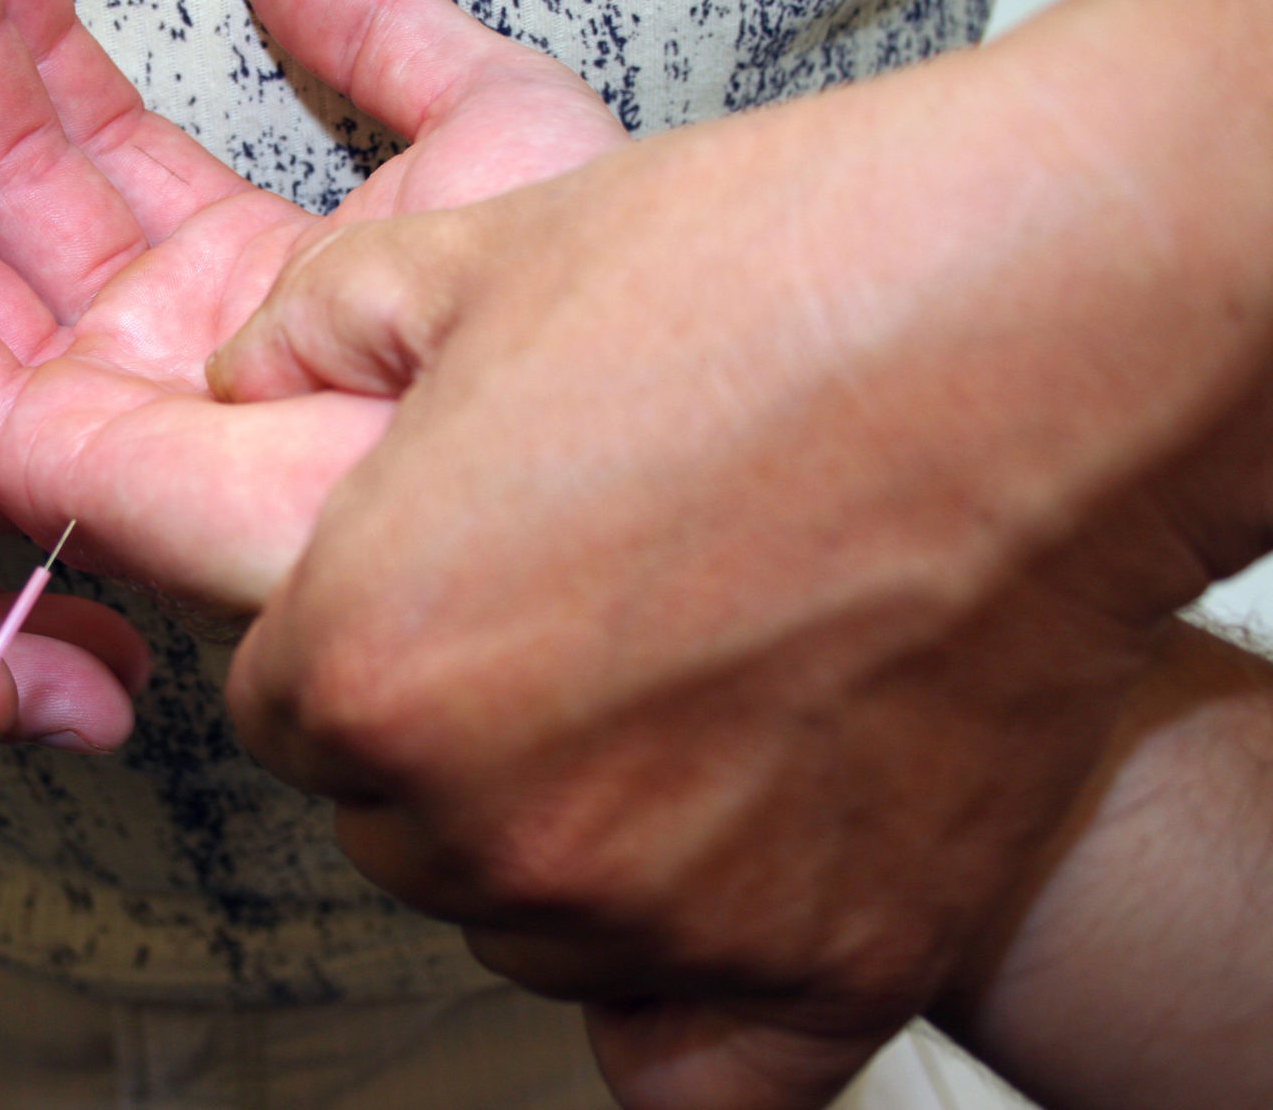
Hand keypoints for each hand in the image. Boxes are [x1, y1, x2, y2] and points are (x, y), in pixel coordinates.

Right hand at [0, 0, 625, 613]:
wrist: (537, 447)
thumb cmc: (555, 329)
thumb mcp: (484, 122)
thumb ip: (379, 30)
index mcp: (245, 272)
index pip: (96, 138)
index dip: (39, 28)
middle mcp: (156, 335)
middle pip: (9, 171)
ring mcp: (96, 394)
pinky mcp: (45, 455)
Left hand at [213, 0, 1272, 1108]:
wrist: (1047, 332)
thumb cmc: (784, 287)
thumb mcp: (479, 263)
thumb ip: (308, 342)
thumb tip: (245, 383)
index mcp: (374, 655)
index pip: (275, 703)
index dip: (352, 630)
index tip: (418, 586)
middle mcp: (492, 818)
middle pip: (393, 817)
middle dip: (445, 726)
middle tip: (571, 611)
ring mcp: (654, 912)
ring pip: (521, 914)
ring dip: (560, 829)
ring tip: (682, 679)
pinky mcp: (815, 969)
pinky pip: (683, 1060)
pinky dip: (685, 991)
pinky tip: (710, 884)